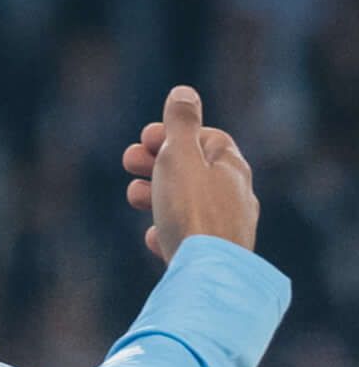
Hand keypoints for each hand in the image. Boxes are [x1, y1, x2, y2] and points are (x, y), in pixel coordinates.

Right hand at [125, 84, 257, 262]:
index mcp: (232, 168)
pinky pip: (189, 235)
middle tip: (129, 163)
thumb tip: (185, 92)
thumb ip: (180, 123)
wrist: (207, 274)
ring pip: (188, 202)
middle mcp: (236, 196)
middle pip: (194, 169)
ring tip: (135, 199)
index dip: (173, 134)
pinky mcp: (214, 256)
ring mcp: (227, 228)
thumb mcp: (180, 155)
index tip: (147, 139)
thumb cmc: (192, 210)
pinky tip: (155, 237)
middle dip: (157, 163)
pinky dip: (168, 229)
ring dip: (156, 194)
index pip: (206, 137)